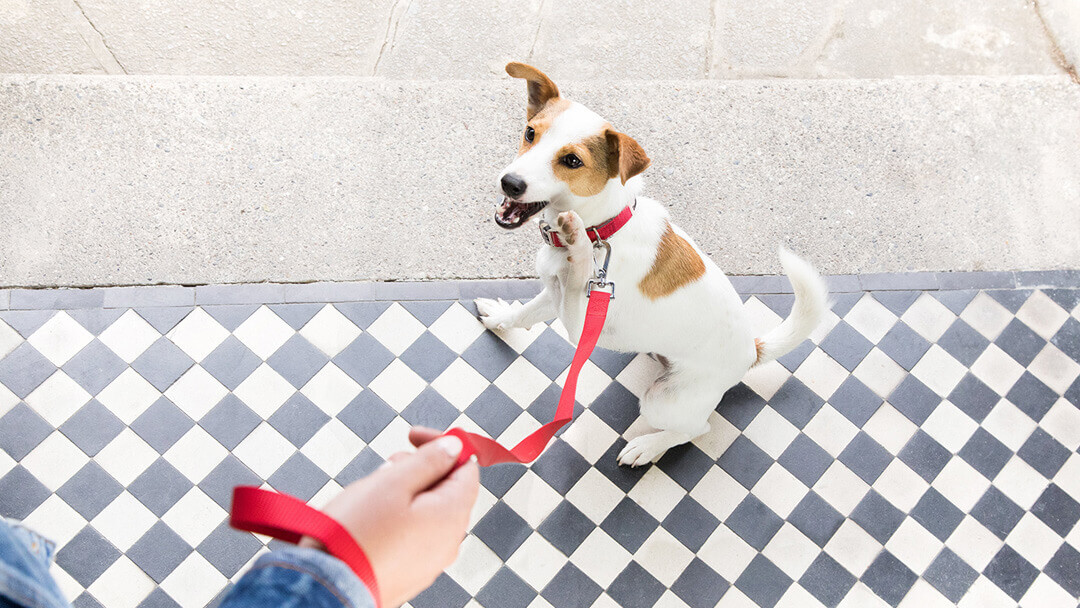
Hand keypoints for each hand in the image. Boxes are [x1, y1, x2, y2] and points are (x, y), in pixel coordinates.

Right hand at [302, 427, 479, 606]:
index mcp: (452, 515)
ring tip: (376, 490)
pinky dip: (401, 520)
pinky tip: (373, 518)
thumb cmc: (356, 536)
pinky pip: (415, 538)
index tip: (413, 436)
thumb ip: (428, 461)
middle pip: (449, 492)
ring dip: (409, 494)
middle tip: (389, 463)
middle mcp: (449, 542)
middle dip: (423, 470)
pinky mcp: (410, 575)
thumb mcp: (392, 482)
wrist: (327, 588)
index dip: (443, 446)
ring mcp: (431, 562)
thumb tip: (453, 448)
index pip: (467, 469)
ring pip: (430, 515)